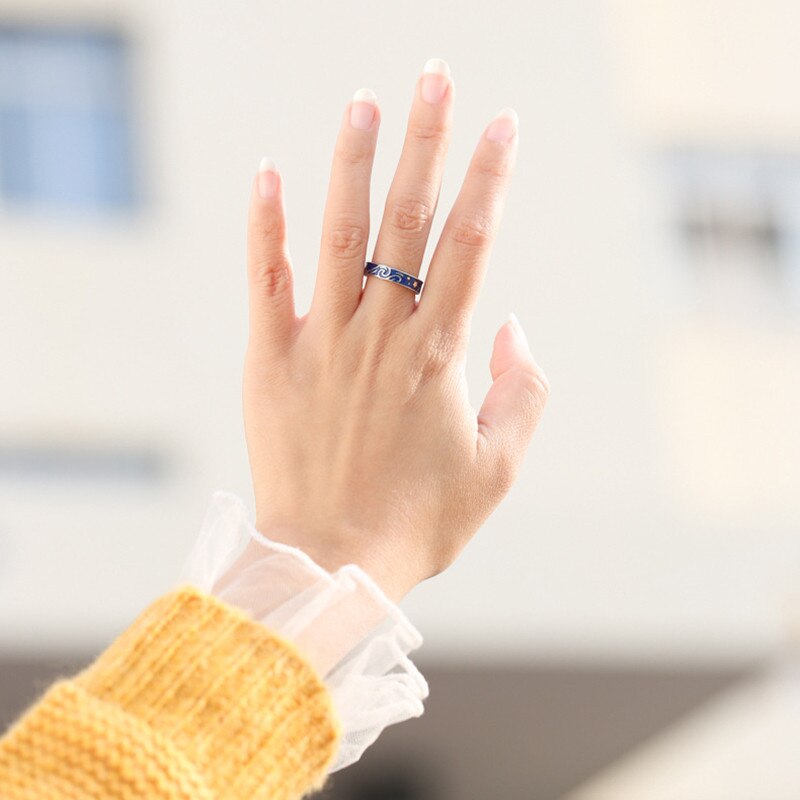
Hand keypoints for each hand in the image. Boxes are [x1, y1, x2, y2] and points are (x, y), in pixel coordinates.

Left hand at [242, 59, 547, 600]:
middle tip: (437, 77)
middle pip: (408, 220)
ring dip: (354, 162)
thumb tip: (511, 324)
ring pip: (339, 233)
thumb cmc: (419, 521)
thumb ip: (521, 391)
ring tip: (365, 101)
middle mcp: (380, 333)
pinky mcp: (270, 358)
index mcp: (438, 355)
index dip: (488, 179)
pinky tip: (269, 171)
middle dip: (427, 141)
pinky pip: (265, 278)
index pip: (470, 244)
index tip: (502, 124)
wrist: (330, 561)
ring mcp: (321, 341)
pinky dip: (266, 224)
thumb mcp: (498, 467)